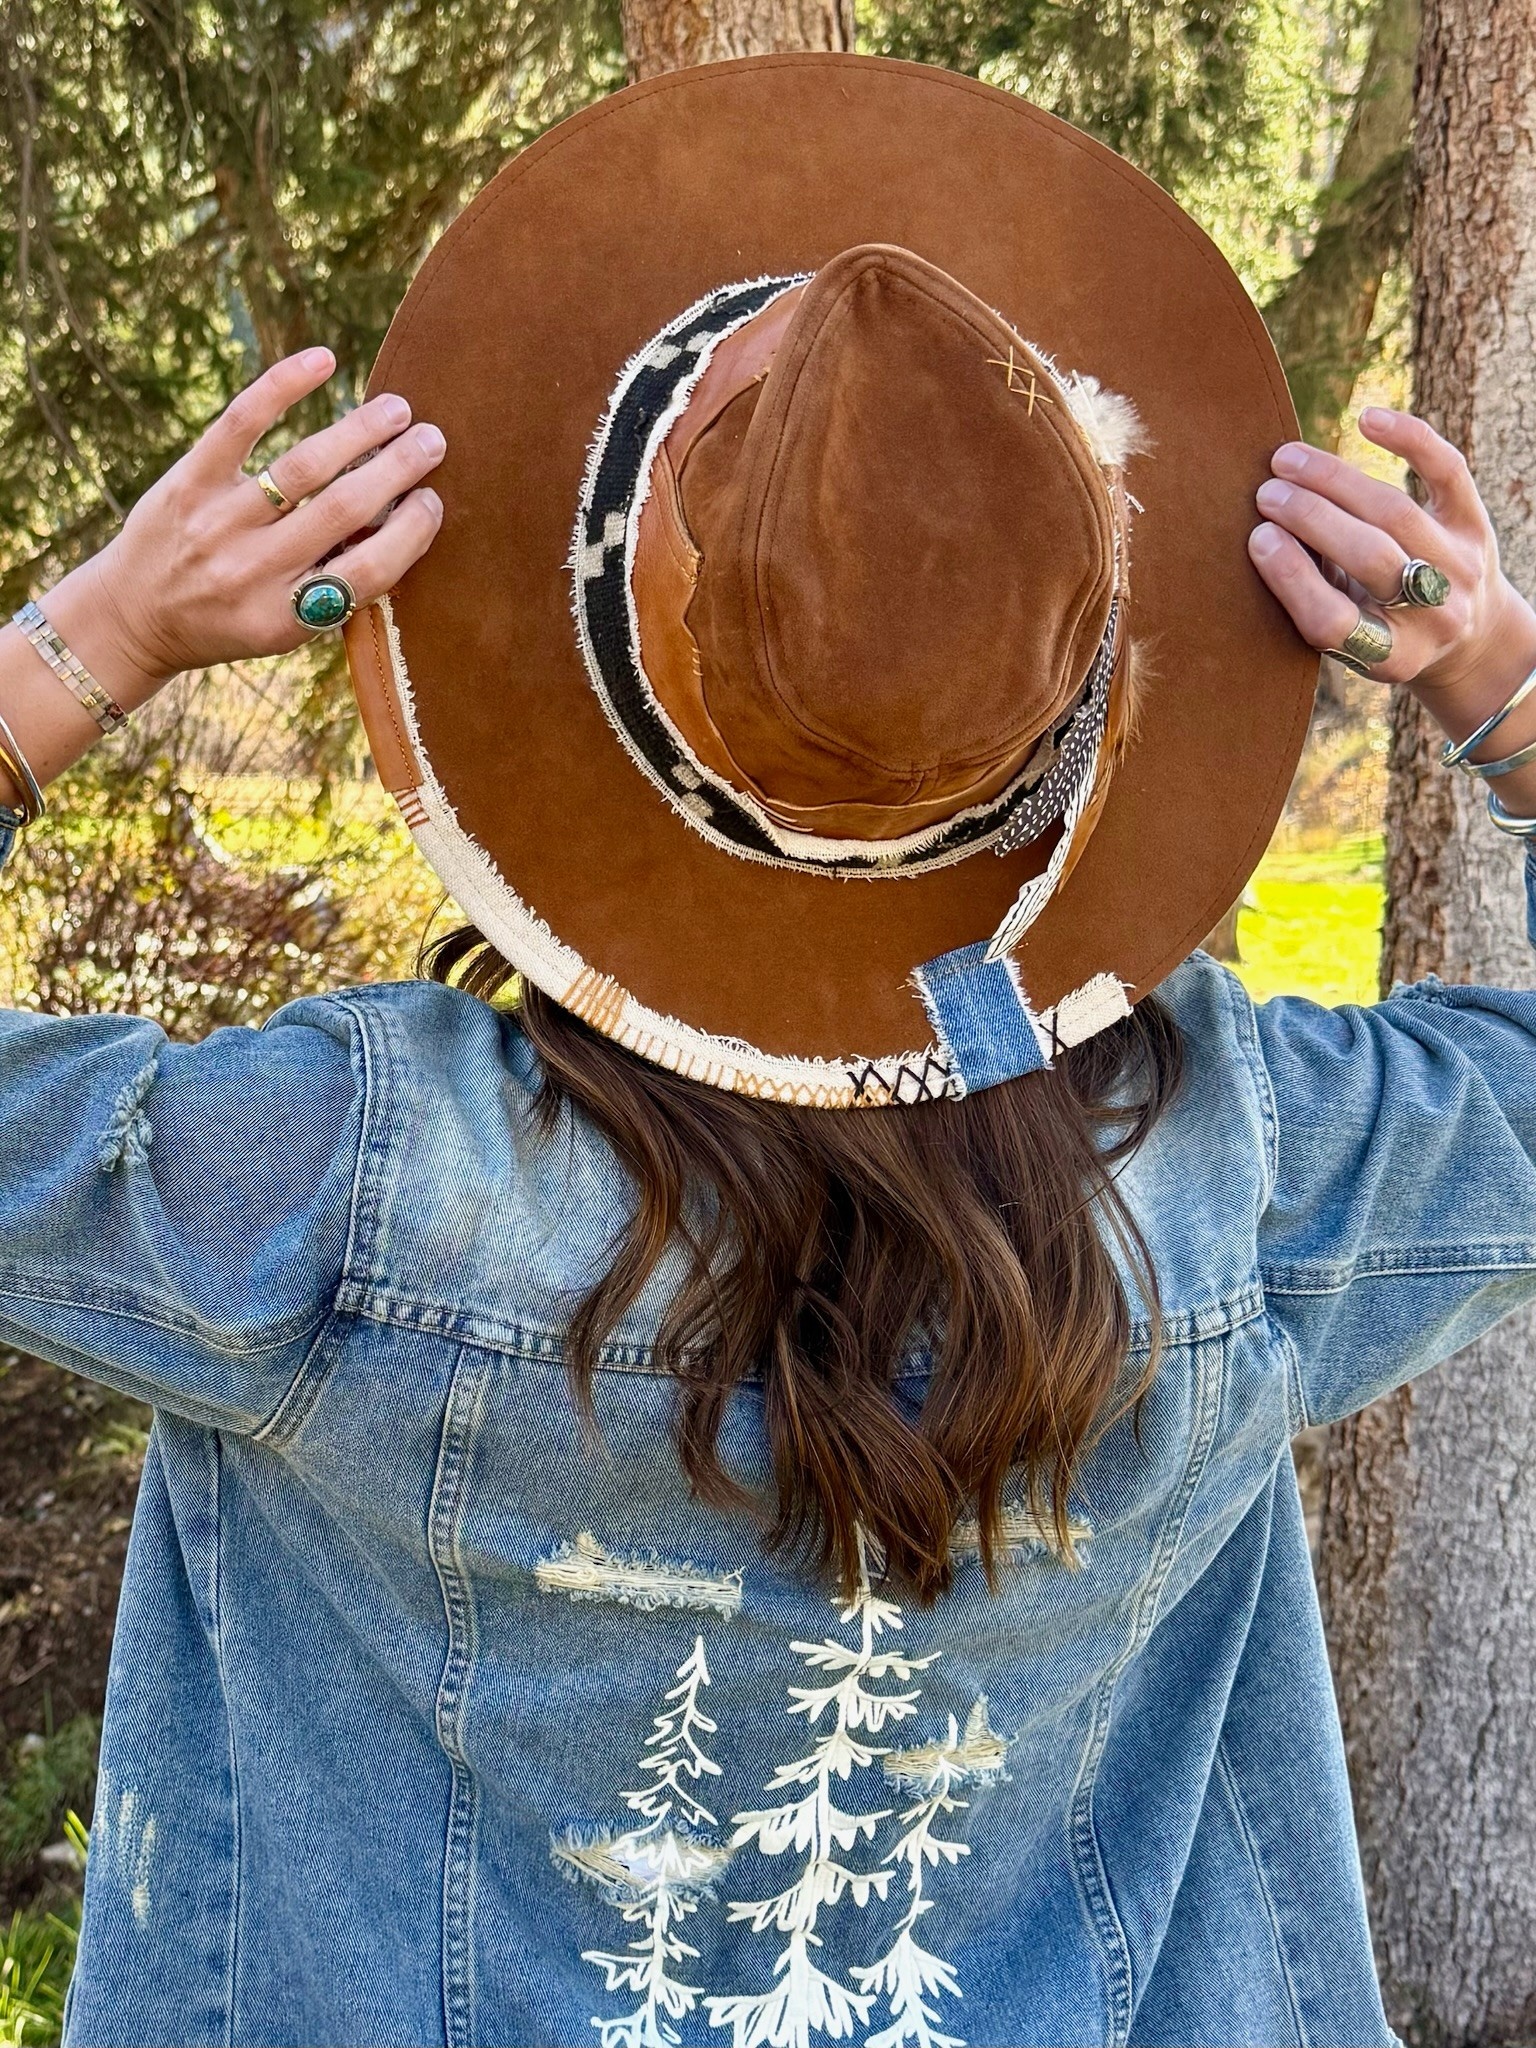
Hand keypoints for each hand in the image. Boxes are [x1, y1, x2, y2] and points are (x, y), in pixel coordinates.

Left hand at [51, 346, 445, 696]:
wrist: (135, 614)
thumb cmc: (227, 620)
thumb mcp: (283, 629)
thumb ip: (335, 588)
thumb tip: (398, 520)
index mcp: (285, 619)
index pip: (369, 571)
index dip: (411, 532)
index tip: (433, 502)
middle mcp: (252, 572)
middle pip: (343, 510)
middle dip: (398, 469)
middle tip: (432, 442)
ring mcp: (217, 523)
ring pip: (304, 466)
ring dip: (360, 431)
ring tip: (397, 410)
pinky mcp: (188, 482)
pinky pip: (241, 424)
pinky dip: (283, 385)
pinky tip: (324, 361)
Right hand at [1247, 409, 1535, 707]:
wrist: (1470, 637)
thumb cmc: (1383, 630)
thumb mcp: (1348, 638)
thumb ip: (1311, 594)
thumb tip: (1264, 531)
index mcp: (1392, 658)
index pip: (1334, 619)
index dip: (1292, 577)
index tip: (1257, 539)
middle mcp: (1435, 615)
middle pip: (1369, 556)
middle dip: (1311, 518)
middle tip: (1265, 493)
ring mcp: (1462, 566)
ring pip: (1394, 510)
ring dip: (1333, 479)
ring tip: (1286, 461)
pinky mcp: (1477, 523)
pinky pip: (1447, 470)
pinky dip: (1408, 438)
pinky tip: (1365, 419)